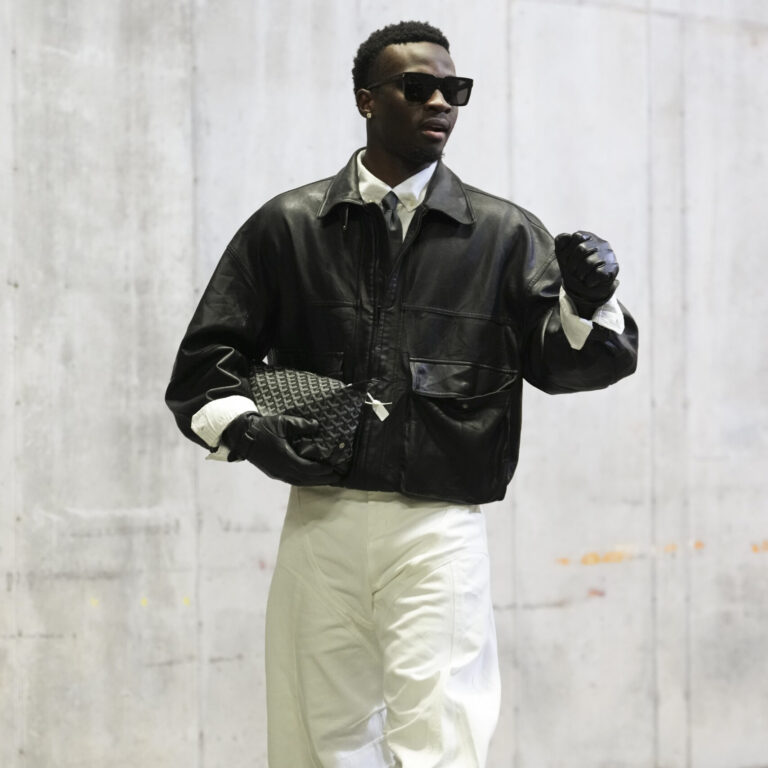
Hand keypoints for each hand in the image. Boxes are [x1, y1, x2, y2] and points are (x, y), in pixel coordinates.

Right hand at [221, 411, 340, 485]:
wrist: (243, 436)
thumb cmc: (263, 428)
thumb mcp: (283, 422)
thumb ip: (301, 424)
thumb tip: (317, 425)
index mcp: (284, 458)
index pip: (308, 468)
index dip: (322, 469)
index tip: (333, 467)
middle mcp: (281, 470)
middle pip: (306, 479)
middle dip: (323, 478)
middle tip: (337, 476)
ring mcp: (277, 474)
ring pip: (299, 482)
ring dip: (315, 481)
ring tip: (328, 479)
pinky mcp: (274, 473)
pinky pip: (293, 480)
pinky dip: (305, 480)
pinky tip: (312, 477)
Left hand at [554, 231, 619, 317]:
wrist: (584, 290)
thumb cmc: (574, 269)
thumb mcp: (562, 255)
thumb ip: (561, 242)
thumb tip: (567, 236)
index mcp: (588, 237)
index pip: (577, 236)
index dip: (567, 251)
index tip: (565, 261)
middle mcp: (600, 242)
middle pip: (582, 249)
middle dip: (572, 264)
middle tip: (573, 272)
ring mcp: (608, 254)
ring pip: (589, 262)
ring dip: (580, 274)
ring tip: (581, 277)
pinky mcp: (613, 267)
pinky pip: (598, 273)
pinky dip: (590, 281)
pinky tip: (590, 281)